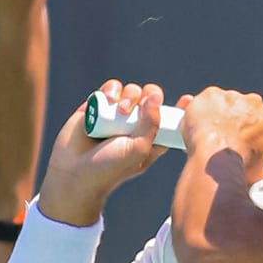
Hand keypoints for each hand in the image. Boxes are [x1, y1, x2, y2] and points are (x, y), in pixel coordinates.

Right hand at [34, 80, 170, 224]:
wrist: (74, 173)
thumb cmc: (110, 168)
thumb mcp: (139, 149)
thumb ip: (151, 123)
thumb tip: (155, 96)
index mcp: (150, 138)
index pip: (169, 119)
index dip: (180, 108)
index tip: (188, 99)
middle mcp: (134, 125)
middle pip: (150, 99)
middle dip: (150, 96)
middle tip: (140, 107)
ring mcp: (116, 115)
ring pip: (132, 91)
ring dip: (130, 95)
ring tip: (121, 109)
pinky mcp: (97, 107)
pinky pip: (110, 89)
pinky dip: (112, 89)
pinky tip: (108, 99)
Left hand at [178, 86, 262, 167]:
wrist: (213, 160)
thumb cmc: (236, 165)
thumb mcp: (258, 171)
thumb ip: (259, 161)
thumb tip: (254, 168)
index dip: (262, 125)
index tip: (254, 134)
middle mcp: (255, 103)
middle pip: (249, 106)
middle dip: (240, 119)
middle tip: (229, 137)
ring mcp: (233, 96)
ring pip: (226, 102)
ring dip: (221, 114)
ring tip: (211, 134)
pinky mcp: (212, 94)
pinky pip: (207, 99)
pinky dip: (202, 109)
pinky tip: (198, 125)